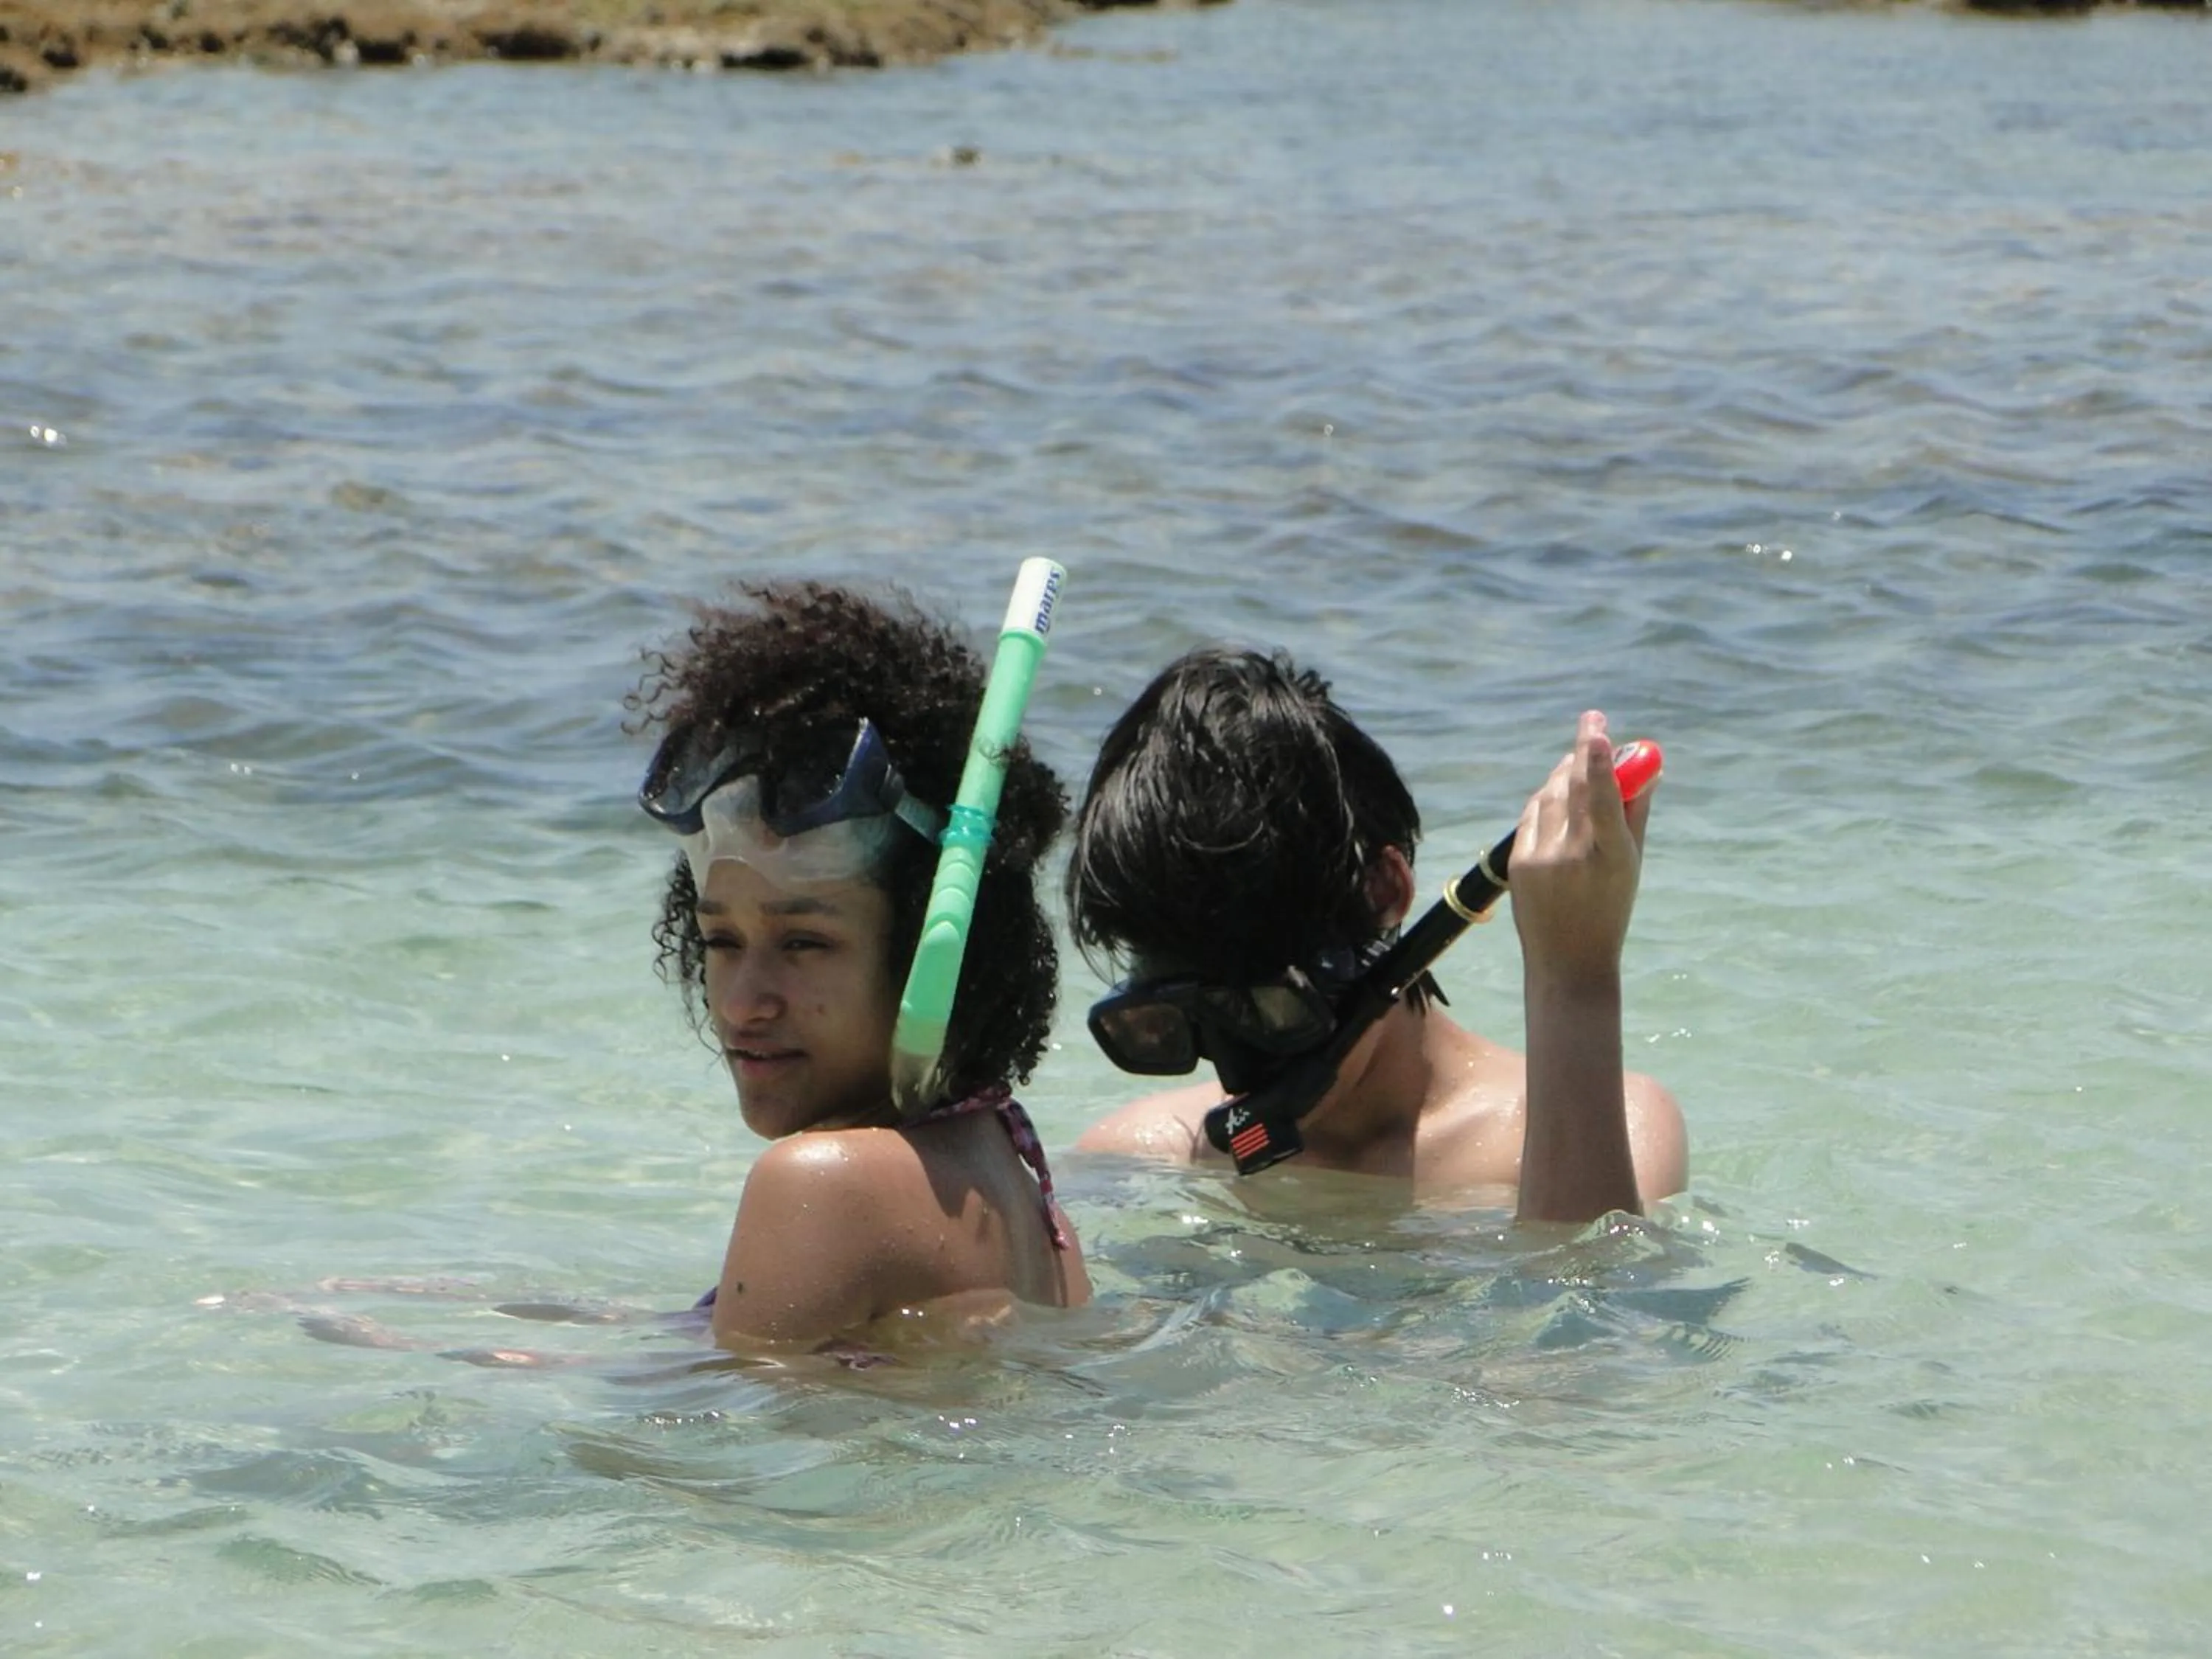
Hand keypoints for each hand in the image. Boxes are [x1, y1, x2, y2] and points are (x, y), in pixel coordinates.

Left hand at [1508, 711, 1650, 992]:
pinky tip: (1558, 789)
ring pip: (1550, 795)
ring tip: (1580, 758)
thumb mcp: (1631, 864)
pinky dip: (1547, 797)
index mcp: (1611, 857)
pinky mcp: (1519, 863)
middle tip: (1593, 722)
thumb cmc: (1610, 908)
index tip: (1598, 731)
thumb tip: (1644, 766)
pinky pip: (1533, 814)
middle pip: (1573, 787)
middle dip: (1583, 749)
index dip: (1600, 763)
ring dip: (1565, 771)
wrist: (1568, 961)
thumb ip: (1635, 813)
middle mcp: (1573, 855)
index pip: (1602, 800)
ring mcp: (1541, 859)